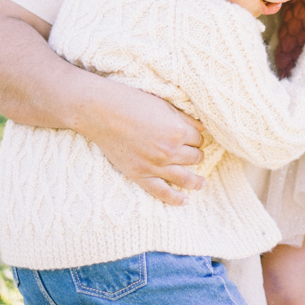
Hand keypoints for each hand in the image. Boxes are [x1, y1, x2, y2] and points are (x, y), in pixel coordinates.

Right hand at [79, 82, 204, 206]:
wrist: (102, 112)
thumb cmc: (133, 103)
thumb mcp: (163, 105)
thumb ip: (184, 118)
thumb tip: (202, 129)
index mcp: (178, 131)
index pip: (199, 139)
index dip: (196, 138)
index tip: (192, 138)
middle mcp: (170, 151)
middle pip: (195, 158)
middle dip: (196, 155)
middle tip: (193, 154)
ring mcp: (155, 166)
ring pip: (185, 178)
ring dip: (196, 181)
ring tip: (201, 183)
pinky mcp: (140, 175)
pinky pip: (162, 192)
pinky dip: (176, 199)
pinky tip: (185, 201)